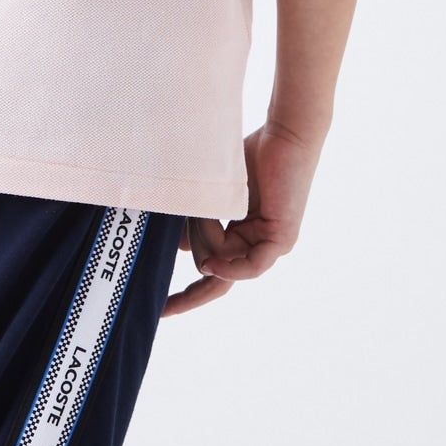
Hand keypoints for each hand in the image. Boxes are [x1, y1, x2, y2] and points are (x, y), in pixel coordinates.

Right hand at [161, 121, 318, 317]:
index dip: (187, 297)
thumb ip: (198, 224)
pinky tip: (212, 262)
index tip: (161, 311)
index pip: (212, 278)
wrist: (284, 135)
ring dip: (207, 236)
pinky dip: (230, 267)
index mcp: (241, 238)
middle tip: (184, 224)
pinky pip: (251, 266)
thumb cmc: (249, 156)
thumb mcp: (213, 196)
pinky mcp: (282, 239)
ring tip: (208, 204)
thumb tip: (182, 251)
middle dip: (194, 246)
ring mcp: (270, 246)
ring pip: (224, 262)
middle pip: (212, 270)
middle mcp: (256, 246)